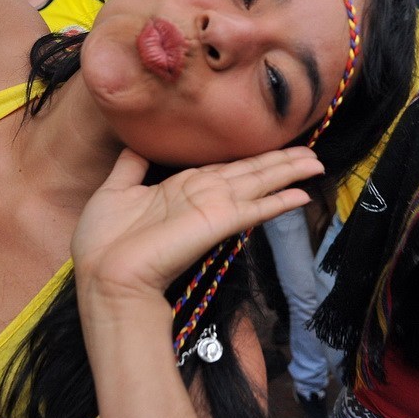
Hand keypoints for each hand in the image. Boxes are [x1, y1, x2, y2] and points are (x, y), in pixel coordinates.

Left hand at [72, 147, 323, 298]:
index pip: (224, 168)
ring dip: (287, 172)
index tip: (272, 148)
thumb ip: (131, 165)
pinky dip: (279, 201)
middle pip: (249, 173)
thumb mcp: (115, 190)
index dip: (249, 158)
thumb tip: (136, 142)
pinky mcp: (217, 223)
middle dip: (280, 161)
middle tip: (311, 151)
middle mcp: (202, 196)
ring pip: (257, 183)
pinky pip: (254, 208)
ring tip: (316, 162)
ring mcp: (212, 210)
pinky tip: (302, 195)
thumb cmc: (104, 240)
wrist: (102, 275)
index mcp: (182, 188)